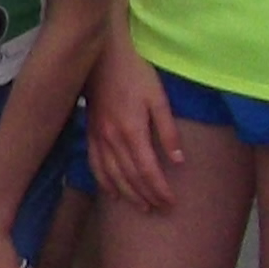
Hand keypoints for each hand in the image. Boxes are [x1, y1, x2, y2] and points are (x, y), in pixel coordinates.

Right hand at [87, 40, 180, 212]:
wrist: (102, 57)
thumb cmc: (135, 73)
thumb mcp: (158, 97)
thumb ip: (168, 131)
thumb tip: (178, 161)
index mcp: (132, 130)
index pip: (147, 170)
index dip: (159, 189)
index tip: (171, 202)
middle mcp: (112, 139)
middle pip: (130, 177)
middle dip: (147, 196)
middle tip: (161, 210)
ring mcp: (98, 138)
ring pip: (112, 175)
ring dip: (127, 194)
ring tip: (142, 207)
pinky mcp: (90, 134)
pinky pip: (95, 165)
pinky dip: (104, 182)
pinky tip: (112, 192)